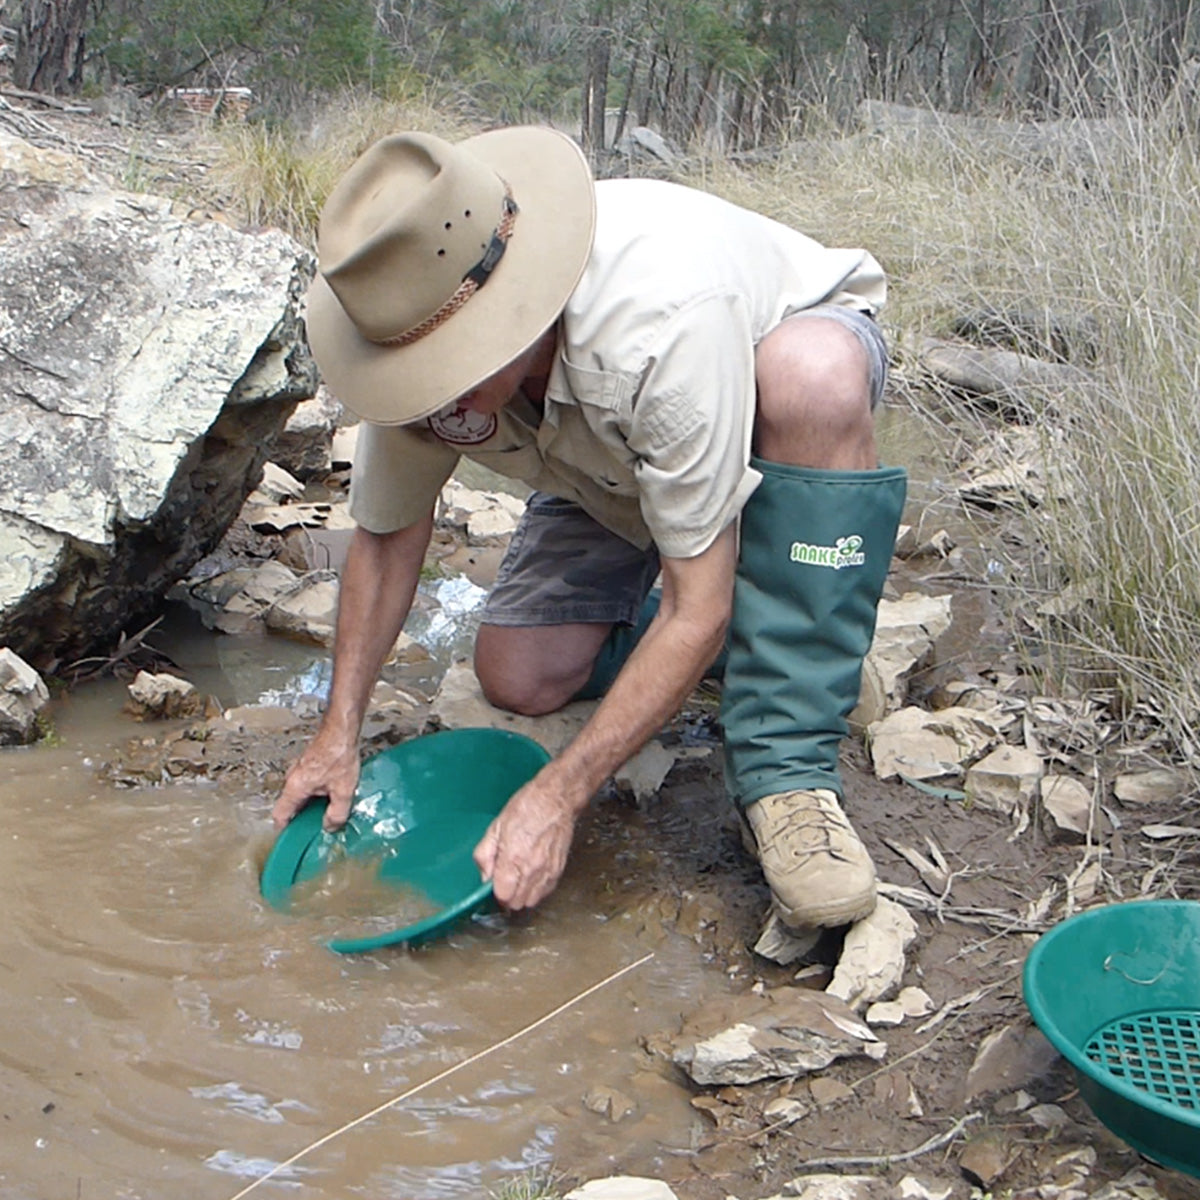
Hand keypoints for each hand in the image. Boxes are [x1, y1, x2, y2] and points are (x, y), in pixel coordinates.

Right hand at [272, 732, 359, 832]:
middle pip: (290, 805)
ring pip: (300, 793)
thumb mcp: (343, 791)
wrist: (341, 729)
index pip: (280, 815)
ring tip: (328, 808)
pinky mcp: (308, 763)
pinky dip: (316, 791)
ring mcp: (299, 769)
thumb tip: (329, 827)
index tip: (291, 839)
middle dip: (302, 817)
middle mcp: (292, 778)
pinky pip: (307, 783)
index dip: (284, 830)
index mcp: (295, 788)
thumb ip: (336, 813)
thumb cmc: (339, 755)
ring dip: (311, 803)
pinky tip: (332, 791)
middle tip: (316, 826)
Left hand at [473, 774, 577, 910]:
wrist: (556, 799)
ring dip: (522, 896)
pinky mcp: (559, 870)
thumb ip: (485, 855)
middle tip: (504, 881)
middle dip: (507, 896)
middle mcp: (531, 870)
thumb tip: (484, 876)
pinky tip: (531, 876)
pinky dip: (536, 890)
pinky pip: (545, 893)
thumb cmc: (527, 807)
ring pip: (531, 902)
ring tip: (518, 879)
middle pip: (516, 903)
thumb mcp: (495, 827)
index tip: (493, 884)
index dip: (495, 892)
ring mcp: (547, 872)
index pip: (502, 896)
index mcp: (513, 859)